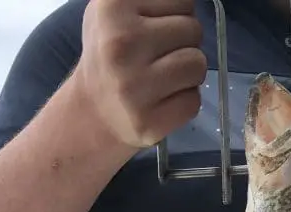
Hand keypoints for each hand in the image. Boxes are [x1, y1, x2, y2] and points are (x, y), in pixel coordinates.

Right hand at [76, 0, 206, 148]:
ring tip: (164, 78)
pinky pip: (193, 101)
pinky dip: (185, 101)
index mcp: (113, 6)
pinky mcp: (148, 121)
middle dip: (184, 43)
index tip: (156, 29)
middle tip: (159, 57)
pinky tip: (163, 101)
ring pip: (198, 65)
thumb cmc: (112, 54)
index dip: (176, 15)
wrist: (93, 111)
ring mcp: (134, 85)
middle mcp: (122, 42)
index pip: (183, 0)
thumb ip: (151, 0)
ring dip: (189, 73)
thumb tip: (189, 1)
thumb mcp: (117, 9)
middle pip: (193, 30)